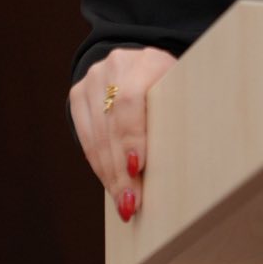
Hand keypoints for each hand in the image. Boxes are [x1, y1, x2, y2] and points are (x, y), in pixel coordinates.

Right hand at [69, 46, 177, 222]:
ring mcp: (93, 78)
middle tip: (131, 202)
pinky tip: (111, 184)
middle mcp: (116, 65)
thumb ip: (179, 117)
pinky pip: (85, 136)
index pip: (130, 100)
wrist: (143, 66)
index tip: (136, 168)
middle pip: (112, 124)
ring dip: (110, 173)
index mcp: (148, 61)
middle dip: (121, 168)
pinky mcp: (78, 93)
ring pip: (96, 134)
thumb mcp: (183, 94)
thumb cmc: (174, 89)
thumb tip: (184, 167)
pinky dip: (100, 164)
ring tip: (123, 202)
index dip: (132, 137)